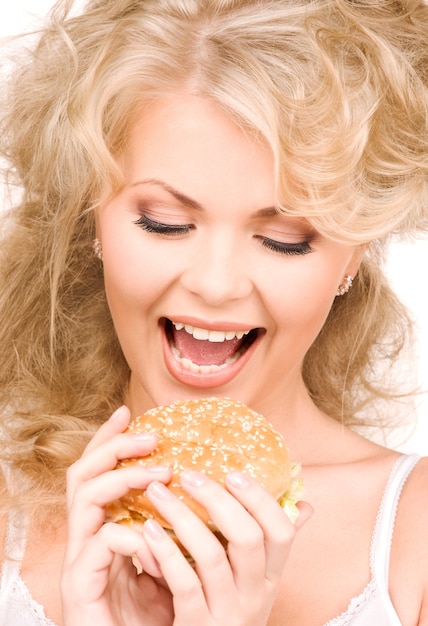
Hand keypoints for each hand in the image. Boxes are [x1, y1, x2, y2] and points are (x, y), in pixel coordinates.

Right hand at [61, 405, 174, 625]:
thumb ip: (191, 531)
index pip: (99, 472)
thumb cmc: (155, 614)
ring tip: (159, 473)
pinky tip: (150, 535)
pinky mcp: (78, 585)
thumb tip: (230, 501)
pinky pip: (97, 544)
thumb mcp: (178, 563)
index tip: (130, 413)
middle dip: (113, 446)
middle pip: (82, 473)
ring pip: (82, 497)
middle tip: (149, 436)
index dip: (110, 440)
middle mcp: (87, 536)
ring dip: (121, 478)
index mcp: (105, 526)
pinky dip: (126, 533)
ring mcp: (79, 558)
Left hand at [140, 467, 311, 625]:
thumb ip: (268, 545)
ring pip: (211, 555)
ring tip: (158, 493)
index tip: (232, 473)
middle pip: (247, 538)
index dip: (260, 499)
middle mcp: (255, 596)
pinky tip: (148, 530)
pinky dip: (165, 552)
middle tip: (188, 475)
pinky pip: (184, 583)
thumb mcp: (253, 582)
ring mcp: (227, 613)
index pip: (282, 532)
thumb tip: (303, 504)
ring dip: (182, 517)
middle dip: (217, 499)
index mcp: (270, 578)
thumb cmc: (225, 611)